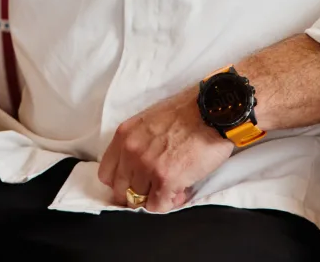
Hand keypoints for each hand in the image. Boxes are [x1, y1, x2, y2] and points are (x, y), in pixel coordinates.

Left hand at [98, 87, 234, 212]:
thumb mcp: (149, 121)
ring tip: (172, 187)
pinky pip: (158, 207)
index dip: (121, 182)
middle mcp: (130, 152)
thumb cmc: (187, 113)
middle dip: (138, 193)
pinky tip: (180, 192)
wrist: (212, 112)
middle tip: (156, 188)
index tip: (134, 183)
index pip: (106, 173)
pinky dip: (169, 204)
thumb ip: (138, 144)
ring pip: (139, 200)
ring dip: (156, 198)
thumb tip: (138, 170)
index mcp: (124, 136)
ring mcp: (146, 167)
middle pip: (121, 190)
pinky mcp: (165, 180)